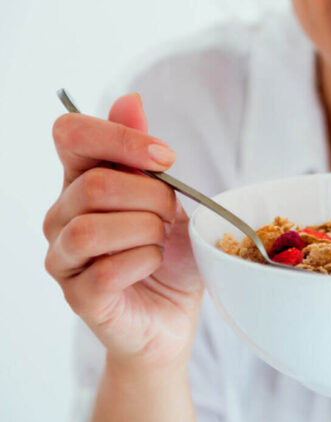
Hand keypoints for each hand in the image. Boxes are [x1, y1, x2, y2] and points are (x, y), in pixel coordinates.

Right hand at [44, 93, 203, 372]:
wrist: (173, 316)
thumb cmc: (169, 256)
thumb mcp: (168, 200)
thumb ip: (143, 154)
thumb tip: (130, 100)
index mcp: (80, 182)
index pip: (70, 134)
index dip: (119, 138)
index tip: (165, 159)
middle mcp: (61, 216)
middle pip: (96, 184)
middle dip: (152, 198)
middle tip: (172, 217)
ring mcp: (63, 257)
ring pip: (93, 228)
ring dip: (145, 232)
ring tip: (160, 243)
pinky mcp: (78, 295)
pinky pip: (107, 269)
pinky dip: (143, 263)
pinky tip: (153, 265)